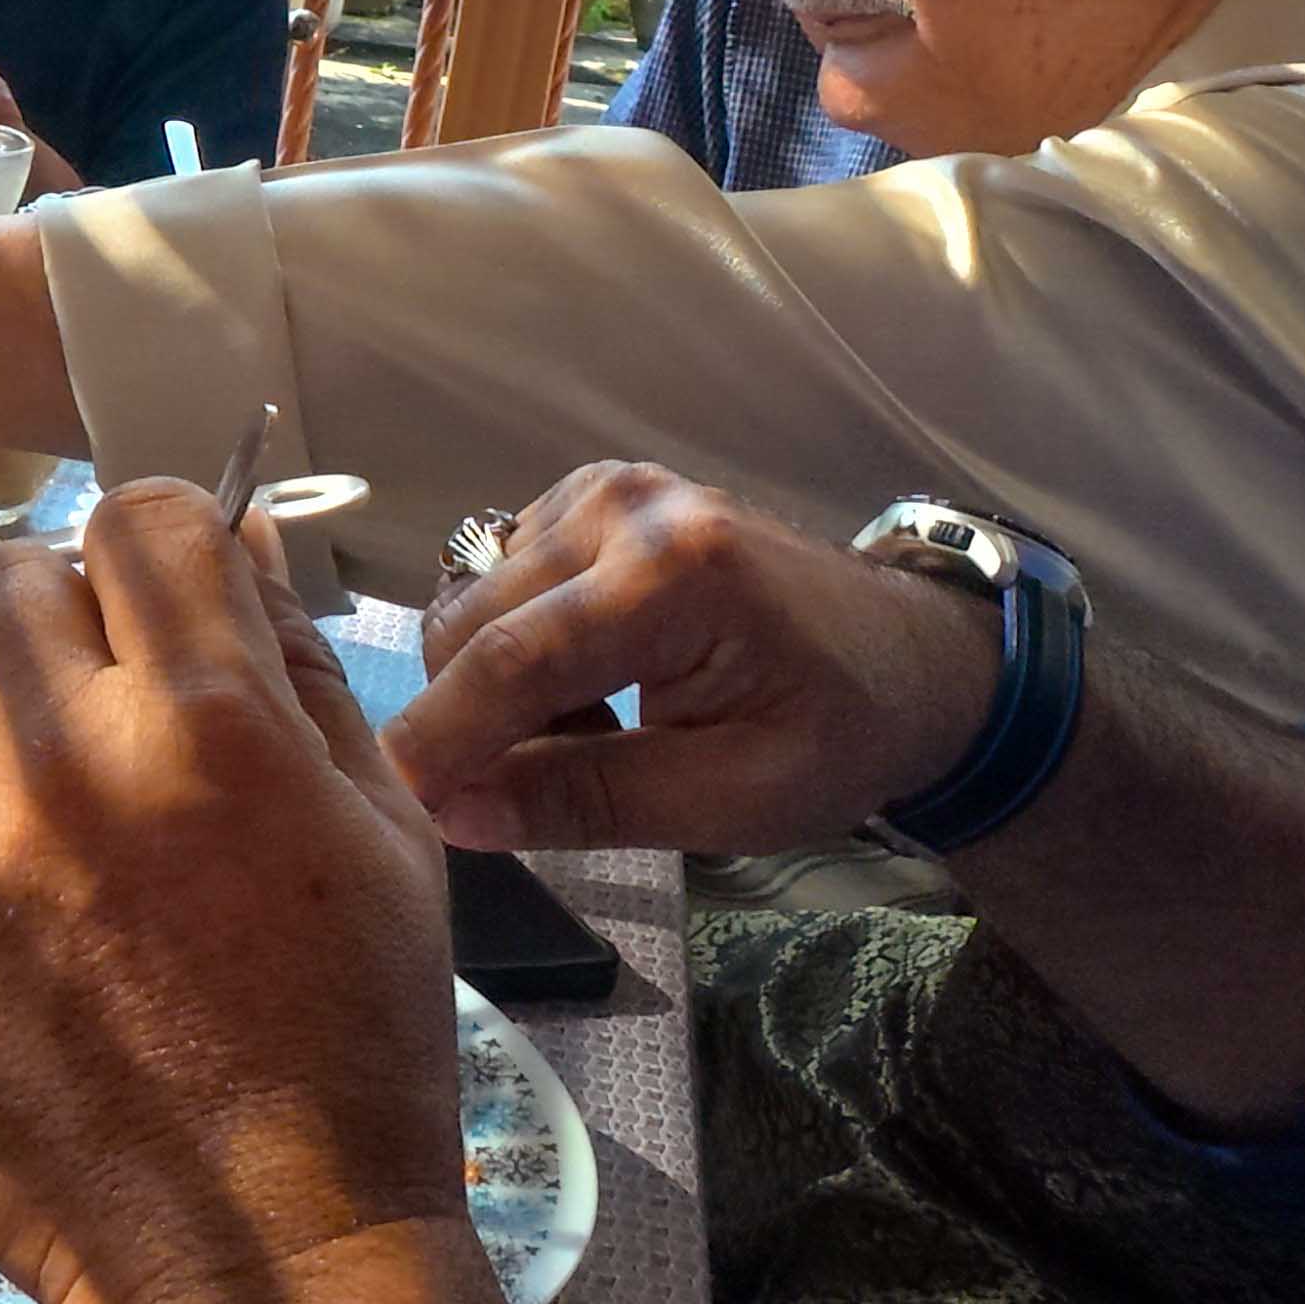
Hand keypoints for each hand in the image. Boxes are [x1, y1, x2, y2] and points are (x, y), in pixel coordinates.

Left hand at [0, 482, 465, 1303]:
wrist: (253, 1258)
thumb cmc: (349, 1054)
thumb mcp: (383, 841)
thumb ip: (301, 674)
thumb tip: (241, 546)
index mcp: (210, 727)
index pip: (137, 519)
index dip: (158, 545)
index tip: (164, 596)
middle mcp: (67, 768)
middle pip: (1, 581)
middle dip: (54, 616)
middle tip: (92, 696)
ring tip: (22, 794)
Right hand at [387, 463, 992, 858]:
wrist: (908, 660)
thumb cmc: (838, 736)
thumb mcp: (728, 799)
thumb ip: (589, 800)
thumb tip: (457, 814)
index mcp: (673, 574)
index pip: (512, 662)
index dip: (441, 741)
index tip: (395, 807)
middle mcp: (621, 505)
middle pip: (471, 624)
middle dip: (472, 721)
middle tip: (542, 792)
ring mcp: (601, 489)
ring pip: (471, 602)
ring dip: (498, 686)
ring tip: (594, 732)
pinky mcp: (590, 496)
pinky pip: (500, 581)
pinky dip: (518, 647)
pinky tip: (593, 685)